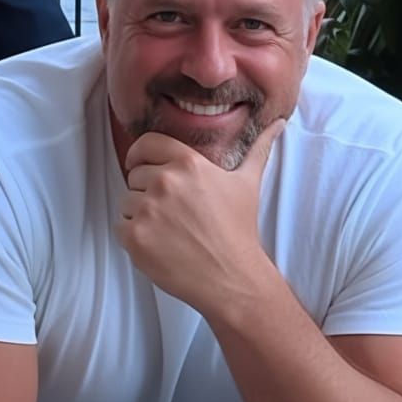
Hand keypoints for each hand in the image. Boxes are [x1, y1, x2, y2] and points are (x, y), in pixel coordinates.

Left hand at [115, 119, 284, 314]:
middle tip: (173, 212)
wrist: (232, 277)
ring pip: (127, 202)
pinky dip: (134, 236)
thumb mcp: (249, 183)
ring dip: (140, 214)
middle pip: (135, 175)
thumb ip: (259, 149)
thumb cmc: (238, 230)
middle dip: (147, 191)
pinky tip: (159, 244)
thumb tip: (280, 124)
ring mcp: (148, 210)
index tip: (142, 166)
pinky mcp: (135, 237)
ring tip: (169, 230)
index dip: (141, 155)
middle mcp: (165, 182)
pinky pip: (120, 227)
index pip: (146, 144)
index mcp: (188, 163)